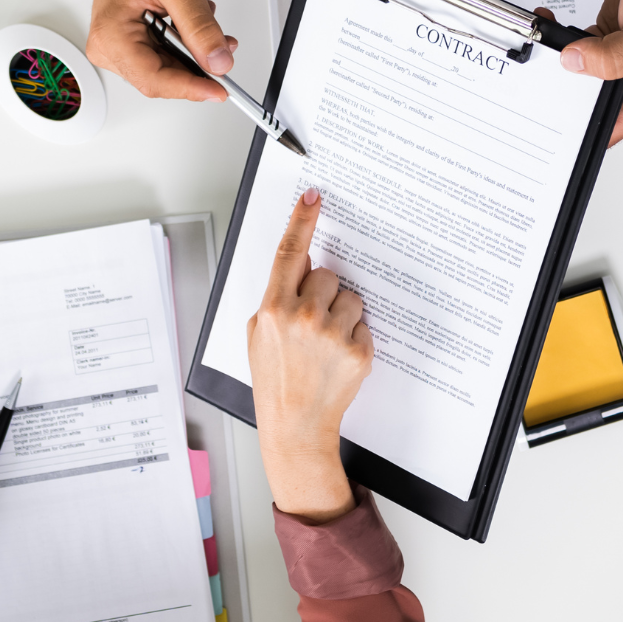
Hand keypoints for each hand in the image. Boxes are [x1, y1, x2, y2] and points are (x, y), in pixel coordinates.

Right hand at [85, 0, 237, 101]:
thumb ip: (201, 29)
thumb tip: (218, 62)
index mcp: (111, 35)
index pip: (154, 80)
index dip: (191, 88)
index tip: (219, 89)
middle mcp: (108, 45)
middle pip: (160, 78)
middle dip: (196, 70)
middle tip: (224, 55)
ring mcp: (117, 44)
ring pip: (164, 69)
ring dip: (192, 56)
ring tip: (209, 28)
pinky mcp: (129, 40)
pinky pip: (162, 56)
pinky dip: (184, 46)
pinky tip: (192, 24)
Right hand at [247, 188, 373, 522]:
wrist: (295, 423)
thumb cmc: (275, 379)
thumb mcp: (259, 333)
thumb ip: (276, 297)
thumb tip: (297, 263)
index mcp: (274, 308)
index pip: (289, 252)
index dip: (301, 221)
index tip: (313, 198)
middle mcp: (303, 317)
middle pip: (327, 275)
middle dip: (323, 292)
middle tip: (312, 322)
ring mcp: (332, 333)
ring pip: (350, 297)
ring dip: (342, 313)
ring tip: (325, 343)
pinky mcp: (357, 349)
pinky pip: (363, 324)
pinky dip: (354, 336)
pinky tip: (337, 357)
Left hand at [556, 0, 622, 144]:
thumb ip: (609, 57)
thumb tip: (574, 62)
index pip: (603, 134)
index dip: (576, 134)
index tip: (551, 121)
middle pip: (581, 106)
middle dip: (557, 95)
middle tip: (539, 78)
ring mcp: (612, 66)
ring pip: (573, 78)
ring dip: (555, 65)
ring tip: (543, 48)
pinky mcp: (600, 45)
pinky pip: (571, 52)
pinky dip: (557, 41)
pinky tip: (550, 29)